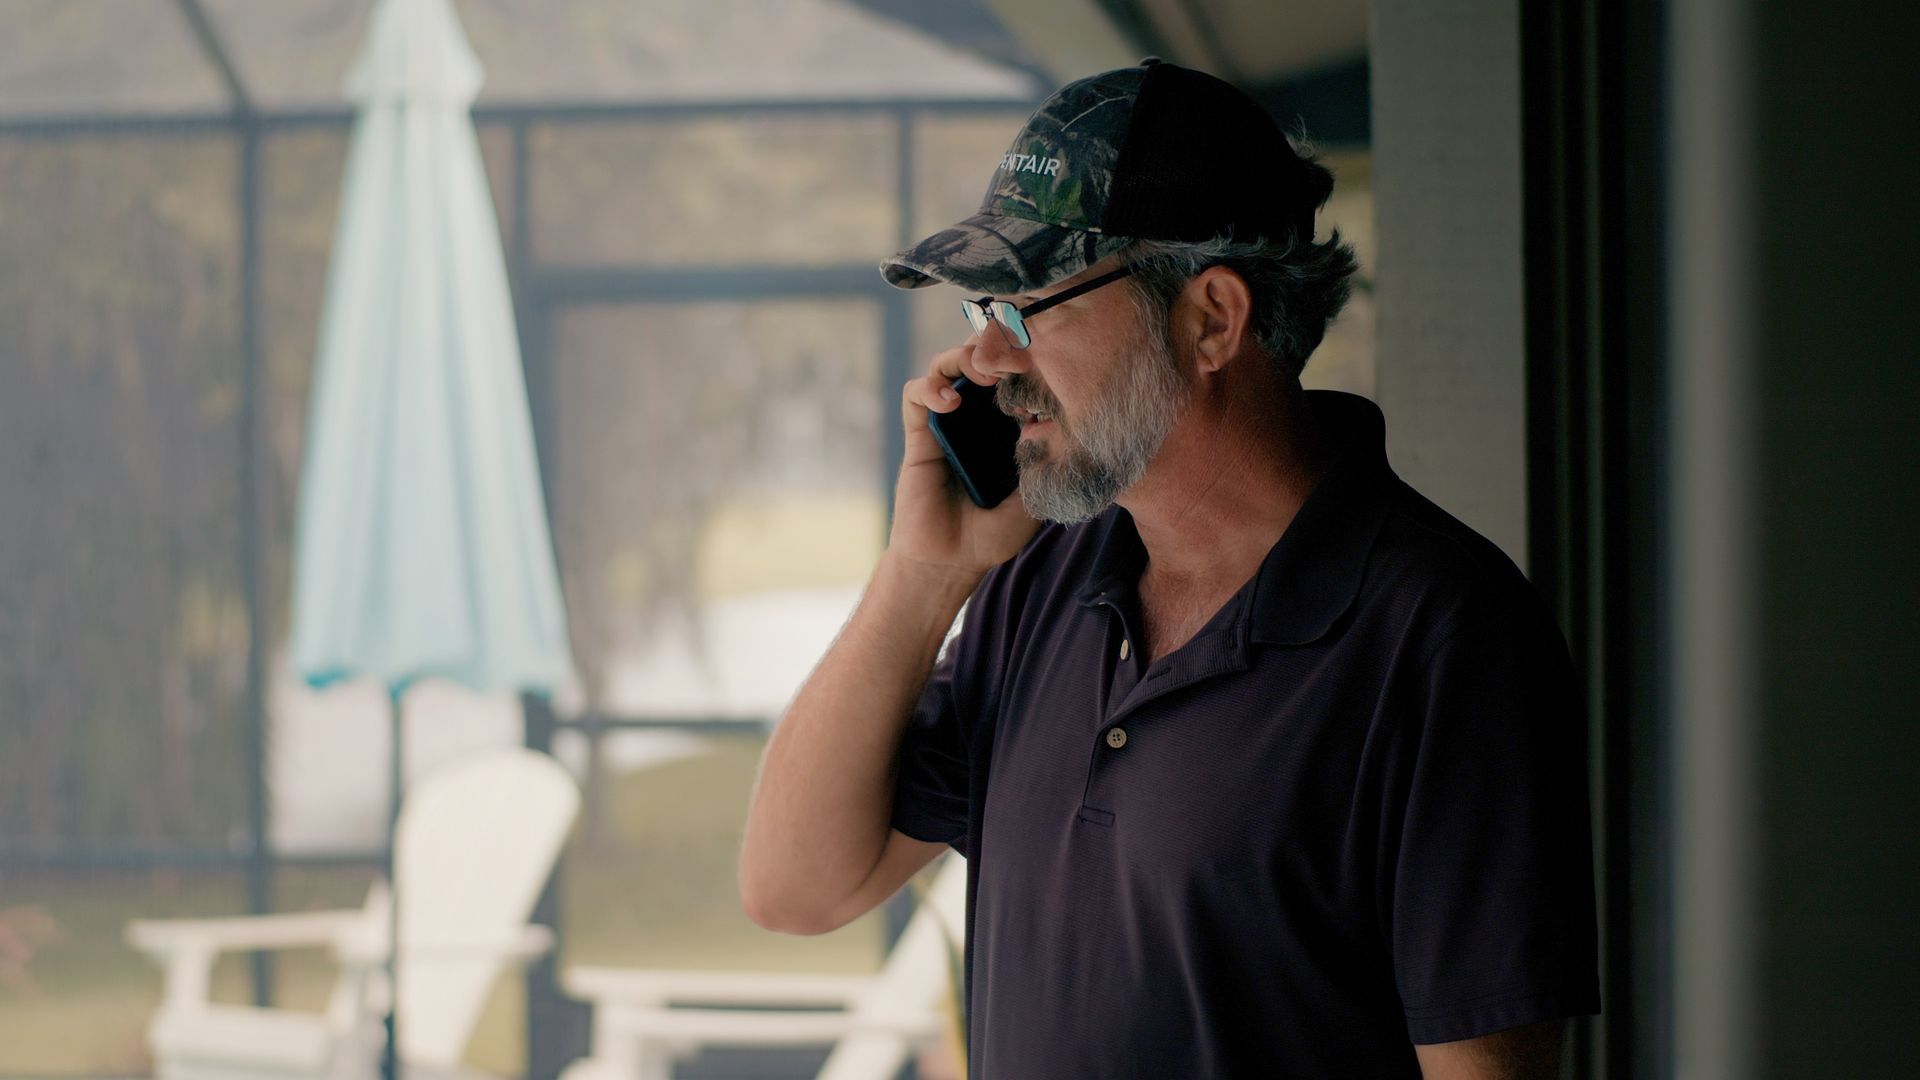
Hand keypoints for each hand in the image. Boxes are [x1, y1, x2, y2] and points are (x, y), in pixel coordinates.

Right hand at [888, 340, 1041, 578]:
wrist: (951, 561)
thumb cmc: (993, 534)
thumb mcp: (1034, 497)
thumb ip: (1042, 462)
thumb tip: (1050, 422)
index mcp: (1006, 429)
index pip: (1015, 378)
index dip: (1026, 362)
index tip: (1044, 361)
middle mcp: (977, 419)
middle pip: (981, 361)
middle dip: (995, 348)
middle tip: (1012, 356)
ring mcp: (947, 423)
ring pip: (948, 366)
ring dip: (963, 357)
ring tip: (982, 374)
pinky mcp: (919, 434)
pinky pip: (917, 395)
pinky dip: (930, 388)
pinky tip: (949, 402)